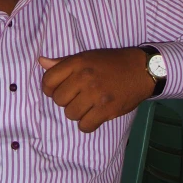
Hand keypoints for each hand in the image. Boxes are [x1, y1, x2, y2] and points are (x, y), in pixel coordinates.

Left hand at [39, 48, 155, 132]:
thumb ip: (63, 62)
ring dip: (77, 113)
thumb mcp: (86, 56)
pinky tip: (94, 116)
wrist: (140, 70)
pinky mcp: (107, 110)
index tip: (59, 90)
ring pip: (71, 114)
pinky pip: (85, 126)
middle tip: (79, 96)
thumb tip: (41, 62)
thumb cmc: (111, 62)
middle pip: (58, 100)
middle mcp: (84, 78)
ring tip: (88, 105)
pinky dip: (88, 124)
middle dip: (66, 101)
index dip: (49, 89)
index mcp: (77, 63)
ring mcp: (96, 95)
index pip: (48, 81)